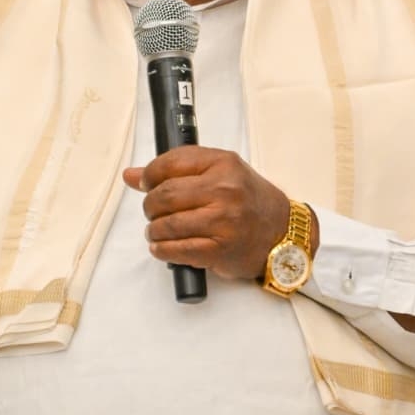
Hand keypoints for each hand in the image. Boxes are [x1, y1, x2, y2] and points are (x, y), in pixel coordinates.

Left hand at [123, 146, 290, 280]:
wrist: (283, 233)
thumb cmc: (249, 201)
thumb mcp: (221, 173)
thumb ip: (179, 170)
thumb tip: (131, 176)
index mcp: (223, 164)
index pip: (170, 163)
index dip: (149, 175)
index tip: (146, 184)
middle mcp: (224, 190)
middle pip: (164, 196)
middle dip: (150, 206)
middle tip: (153, 211)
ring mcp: (223, 221)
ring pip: (167, 225)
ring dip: (154, 230)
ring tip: (157, 231)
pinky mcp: (220, 250)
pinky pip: (178, 251)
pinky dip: (162, 250)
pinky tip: (162, 247)